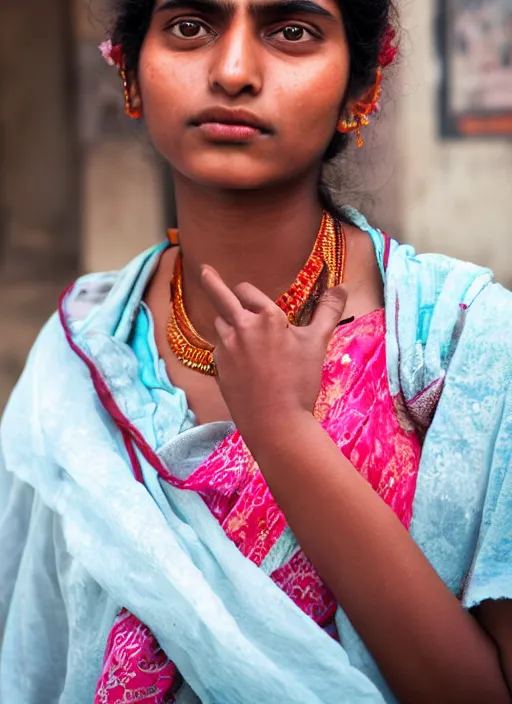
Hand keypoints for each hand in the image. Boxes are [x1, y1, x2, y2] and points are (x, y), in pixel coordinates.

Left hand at [201, 265, 346, 436]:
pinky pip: (220, 349)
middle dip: (212, 281)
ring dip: (228, 323)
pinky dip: (229, 349)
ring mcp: (226, 347)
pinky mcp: (218, 367)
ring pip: (220, 324)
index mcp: (267, 316)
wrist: (276, 422)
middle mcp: (241, 327)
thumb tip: (342, 287)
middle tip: (205, 270)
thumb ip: (328, 312)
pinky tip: (244, 364)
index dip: (249, 292)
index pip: (247, 291)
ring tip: (241, 333)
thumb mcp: (317, 343)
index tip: (245, 290)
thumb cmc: (299, 381)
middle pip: (221, 297)